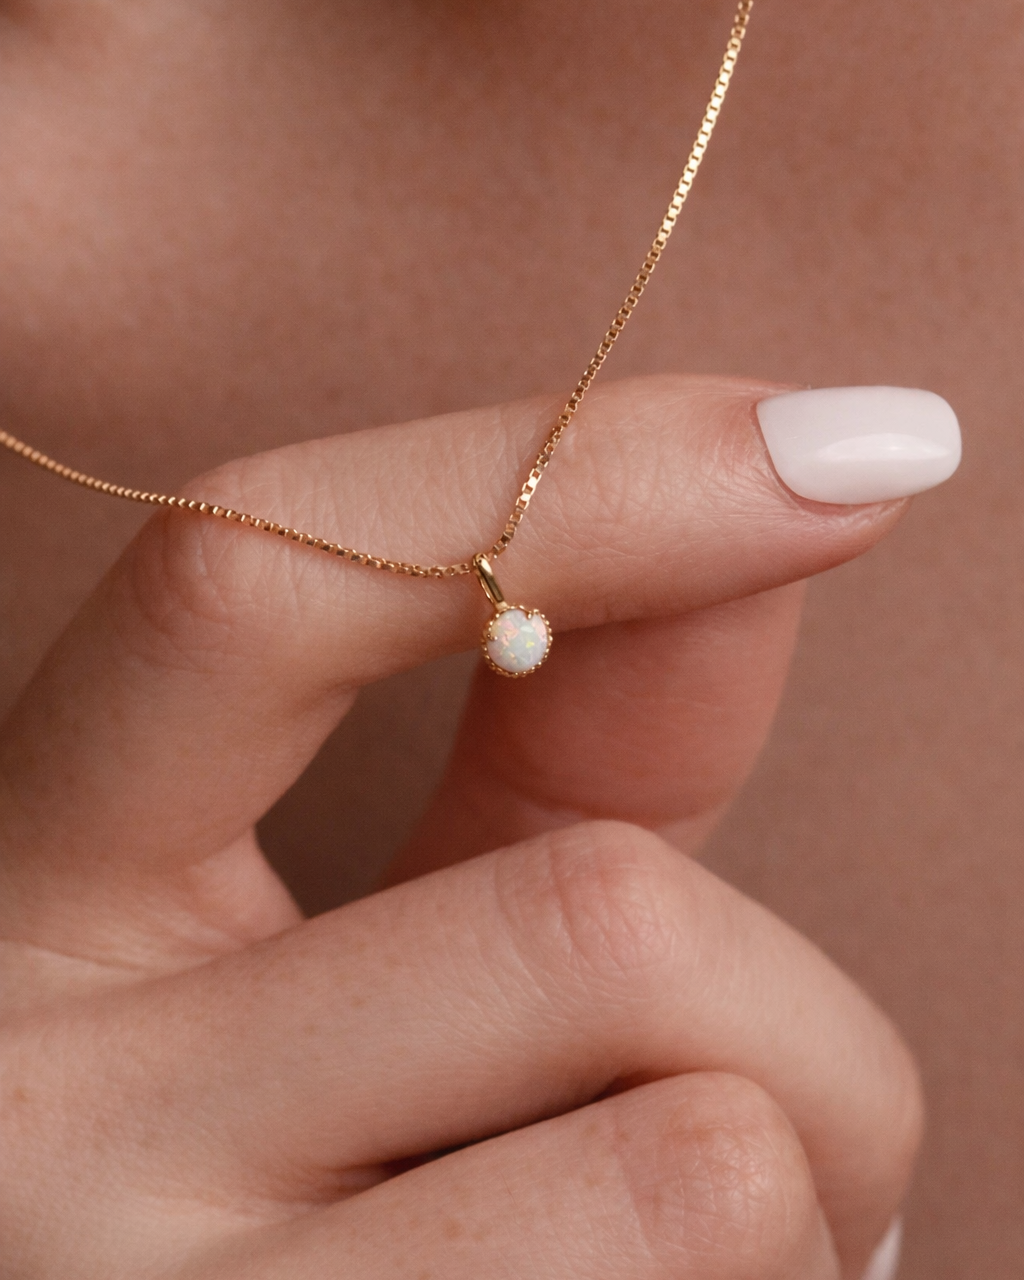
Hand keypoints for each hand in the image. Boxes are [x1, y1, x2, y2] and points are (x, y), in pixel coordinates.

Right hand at [0, 375, 920, 1277]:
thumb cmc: (336, 1149)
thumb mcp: (411, 925)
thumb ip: (574, 733)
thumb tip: (781, 504)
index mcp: (48, 880)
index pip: (249, 581)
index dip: (572, 482)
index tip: (844, 444)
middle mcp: (45, 1100)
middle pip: (592, 919)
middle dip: (774, 991)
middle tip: (767, 1080)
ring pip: (696, 1160)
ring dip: (795, 1171)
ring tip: (694, 1224)